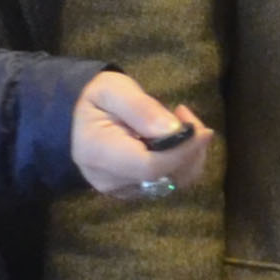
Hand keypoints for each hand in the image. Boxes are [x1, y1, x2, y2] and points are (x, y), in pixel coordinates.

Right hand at [67, 72, 213, 196]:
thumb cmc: (95, 99)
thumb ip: (141, 108)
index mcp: (98, 153)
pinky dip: (181, 162)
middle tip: (187, 116)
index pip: (150, 166)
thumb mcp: (114, 90)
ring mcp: (120, 190)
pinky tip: (175, 138)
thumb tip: (173, 130)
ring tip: (181, 122)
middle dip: (190, 149)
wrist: (76, 118)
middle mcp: (108, 180)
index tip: (203, 130)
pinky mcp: (132, 190)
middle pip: (166, 177)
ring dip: (190, 155)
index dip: (183, 151)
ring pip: (172, 183)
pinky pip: (167, 182)